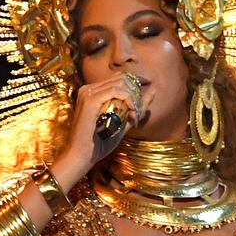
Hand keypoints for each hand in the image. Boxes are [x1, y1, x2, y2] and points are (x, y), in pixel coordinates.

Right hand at [49, 75, 155, 192]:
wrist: (81, 156)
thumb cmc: (99, 143)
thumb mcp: (123, 122)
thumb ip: (136, 107)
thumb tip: (153, 91)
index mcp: (92, 92)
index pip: (119, 79)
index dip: (134, 90)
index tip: (137, 109)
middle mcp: (88, 88)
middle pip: (122, 78)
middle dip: (135, 94)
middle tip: (136, 114)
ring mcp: (88, 93)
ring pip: (121, 83)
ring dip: (133, 99)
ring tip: (134, 117)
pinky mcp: (90, 100)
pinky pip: (117, 92)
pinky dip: (129, 101)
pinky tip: (130, 115)